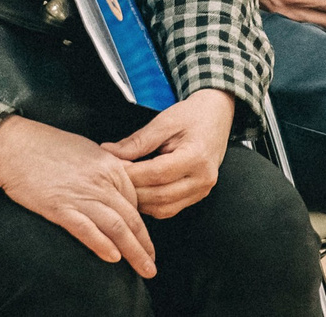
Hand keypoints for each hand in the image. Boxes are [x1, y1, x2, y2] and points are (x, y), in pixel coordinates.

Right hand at [0, 115, 155, 273]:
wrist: (15, 145)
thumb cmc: (47, 145)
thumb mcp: (87, 150)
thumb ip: (106, 170)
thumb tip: (118, 189)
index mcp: (110, 165)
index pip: (135, 201)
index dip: (141, 225)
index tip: (145, 241)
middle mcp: (100, 181)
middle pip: (132, 218)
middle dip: (145, 245)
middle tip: (152, 264)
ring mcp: (80, 195)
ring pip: (116, 228)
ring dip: (133, 252)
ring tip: (144, 268)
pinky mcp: (60, 207)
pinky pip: (87, 230)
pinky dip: (102, 245)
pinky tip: (113, 258)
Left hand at [103, 89, 232, 219]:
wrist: (216, 116)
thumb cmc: (192, 116)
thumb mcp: (164, 122)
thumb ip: (137, 141)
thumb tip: (109, 152)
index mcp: (196, 157)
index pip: (157, 174)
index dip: (131, 174)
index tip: (112, 167)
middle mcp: (202, 179)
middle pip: (159, 196)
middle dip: (132, 189)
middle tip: (112, 178)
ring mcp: (202, 191)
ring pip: (163, 209)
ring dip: (139, 201)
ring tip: (123, 185)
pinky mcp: (198, 196)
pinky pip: (169, 209)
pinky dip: (150, 204)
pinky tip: (139, 191)